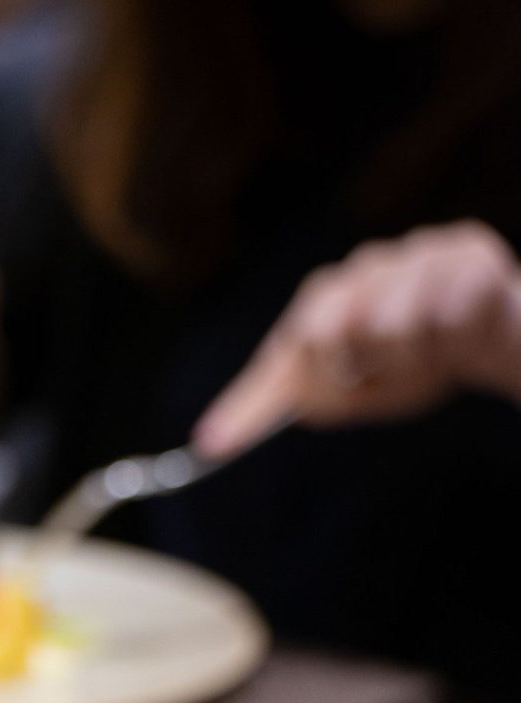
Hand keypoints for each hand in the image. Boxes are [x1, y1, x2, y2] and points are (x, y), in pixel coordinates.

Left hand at [195, 222, 520, 455]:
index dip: (253, 403)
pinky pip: (440, 312)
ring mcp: (414, 255)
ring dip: (409, 361)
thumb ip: (302, 400)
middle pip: (324, 331)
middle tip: (379, 377)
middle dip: (349, 373)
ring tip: (432, 355)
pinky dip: (449, 340)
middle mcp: (365, 270)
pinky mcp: (465, 253)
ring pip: (385, 326)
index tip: (214, 446)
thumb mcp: (355, 389)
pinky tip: (461, 336)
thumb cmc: (417, 360)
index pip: (286, 350)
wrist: (497, 334)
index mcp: (330, 300)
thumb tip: (226, 431)